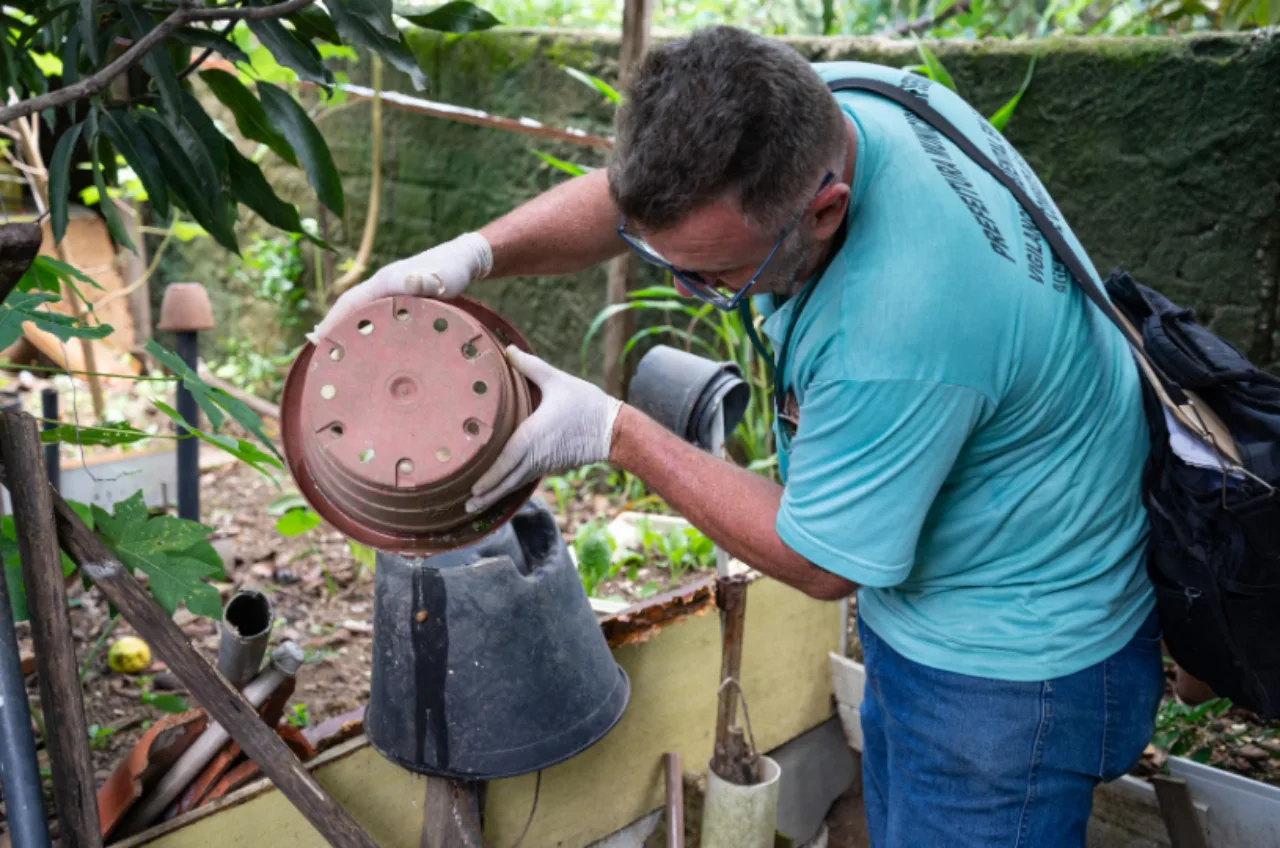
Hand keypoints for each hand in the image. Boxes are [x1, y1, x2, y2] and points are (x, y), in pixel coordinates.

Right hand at [309, 232, 491, 341]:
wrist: (464, 259)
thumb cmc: (453, 271)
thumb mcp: (441, 278)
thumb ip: (424, 281)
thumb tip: (408, 282)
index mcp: (386, 281)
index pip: (352, 301)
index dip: (334, 319)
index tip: (319, 339)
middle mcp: (383, 284)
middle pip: (350, 305)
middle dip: (333, 324)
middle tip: (320, 350)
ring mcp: (389, 290)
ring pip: (360, 308)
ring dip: (346, 325)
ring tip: (333, 348)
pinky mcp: (399, 297)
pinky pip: (374, 312)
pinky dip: (363, 325)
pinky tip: (362, 339)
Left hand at [466, 347, 622, 514]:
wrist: (615, 429)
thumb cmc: (586, 403)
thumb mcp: (557, 380)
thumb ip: (530, 366)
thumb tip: (507, 349)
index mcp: (533, 435)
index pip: (506, 462)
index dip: (489, 477)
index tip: (472, 489)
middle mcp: (537, 455)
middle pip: (507, 480)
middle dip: (487, 494)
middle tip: (466, 505)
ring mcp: (545, 464)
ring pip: (516, 483)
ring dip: (497, 495)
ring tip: (476, 505)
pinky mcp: (552, 466)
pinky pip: (526, 479)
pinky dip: (511, 488)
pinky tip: (500, 491)